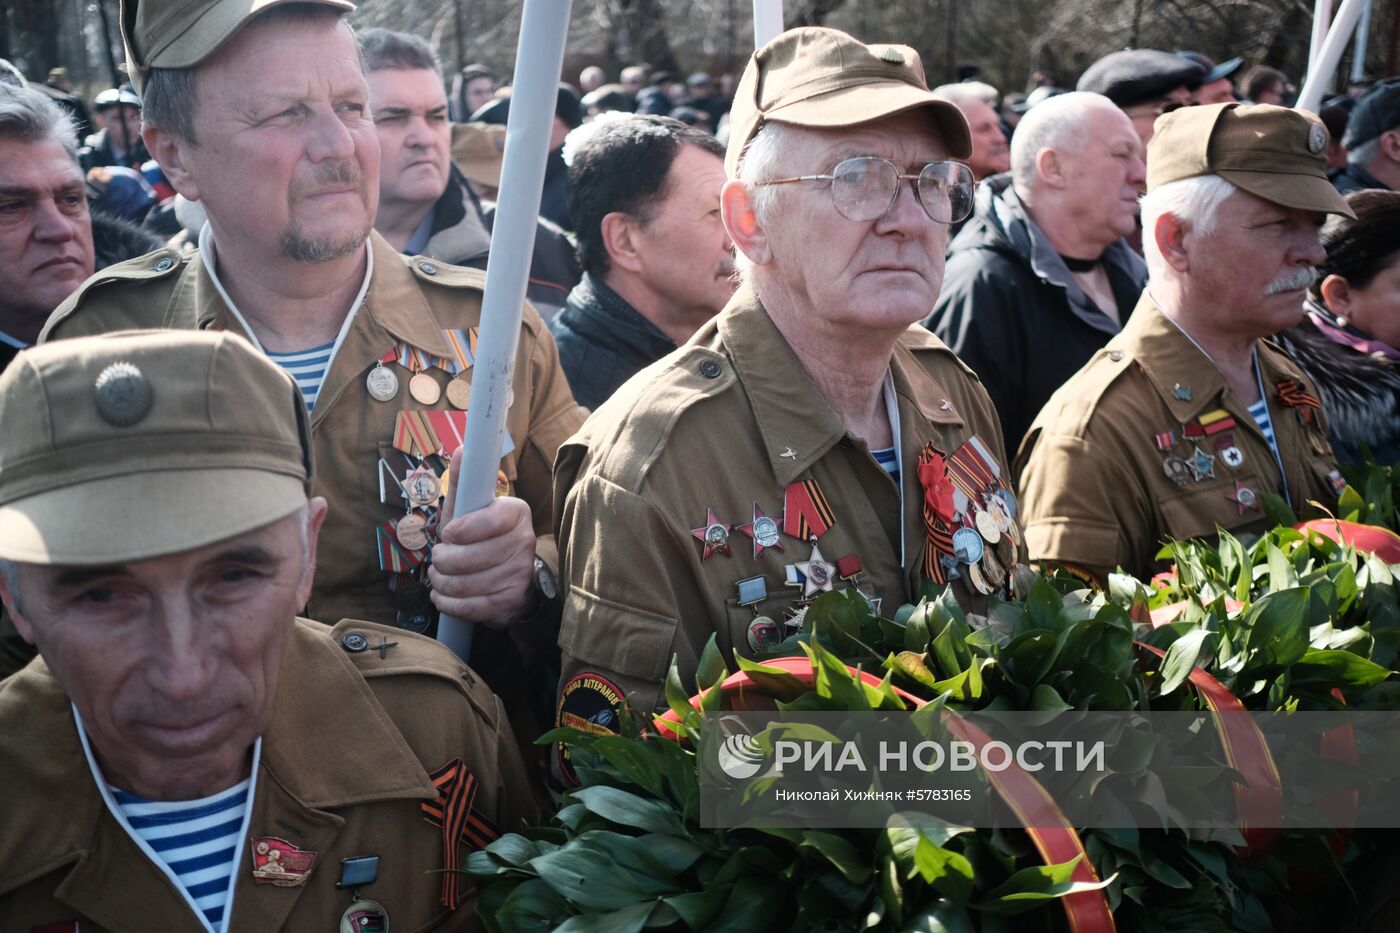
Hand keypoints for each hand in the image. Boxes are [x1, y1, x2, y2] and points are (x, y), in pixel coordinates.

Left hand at [428, 448, 535, 627]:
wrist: (515, 579)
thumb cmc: (485, 538)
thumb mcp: (473, 509)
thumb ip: (464, 482)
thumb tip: (463, 450)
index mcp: (516, 513)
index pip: (488, 520)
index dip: (461, 530)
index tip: (449, 534)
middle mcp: (524, 543)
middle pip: (467, 557)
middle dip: (441, 560)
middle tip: (439, 558)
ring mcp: (519, 575)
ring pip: (463, 584)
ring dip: (441, 583)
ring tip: (441, 576)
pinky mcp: (511, 603)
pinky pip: (467, 607)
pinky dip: (447, 603)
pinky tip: (445, 596)